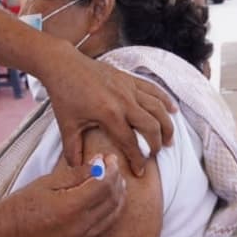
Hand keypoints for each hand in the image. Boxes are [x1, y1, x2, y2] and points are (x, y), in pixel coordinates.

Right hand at [0, 154, 125, 236]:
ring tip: (113, 179)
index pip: (104, 185)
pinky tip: (106, 198)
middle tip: (112, 165)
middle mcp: (81, 225)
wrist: (3, 235)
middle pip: (112, 199)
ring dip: (117, 195)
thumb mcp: (47, 182)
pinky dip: (110, 210)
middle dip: (117, 180)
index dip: (111, 169)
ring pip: (112, 214)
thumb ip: (77, 174)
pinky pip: (104, 225)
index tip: (109, 157)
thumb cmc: (20, 205)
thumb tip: (99, 163)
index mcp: (72, 207)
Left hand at [39, 53, 174, 174]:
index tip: (140, 171)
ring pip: (158, 108)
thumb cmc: (64, 95)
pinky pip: (154, 90)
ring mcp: (129, 88)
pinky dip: (165, 100)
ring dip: (166, 125)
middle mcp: (124, 101)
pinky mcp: (129, 79)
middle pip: (151, 126)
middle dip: (156, 144)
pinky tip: (173, 111)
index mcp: (109, 114)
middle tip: (155, 154)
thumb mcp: (67, 125)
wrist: (63, 65)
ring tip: (169, 139)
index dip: (138, 160)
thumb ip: (73, 150)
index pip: (130, 142)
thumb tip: (79, 170)